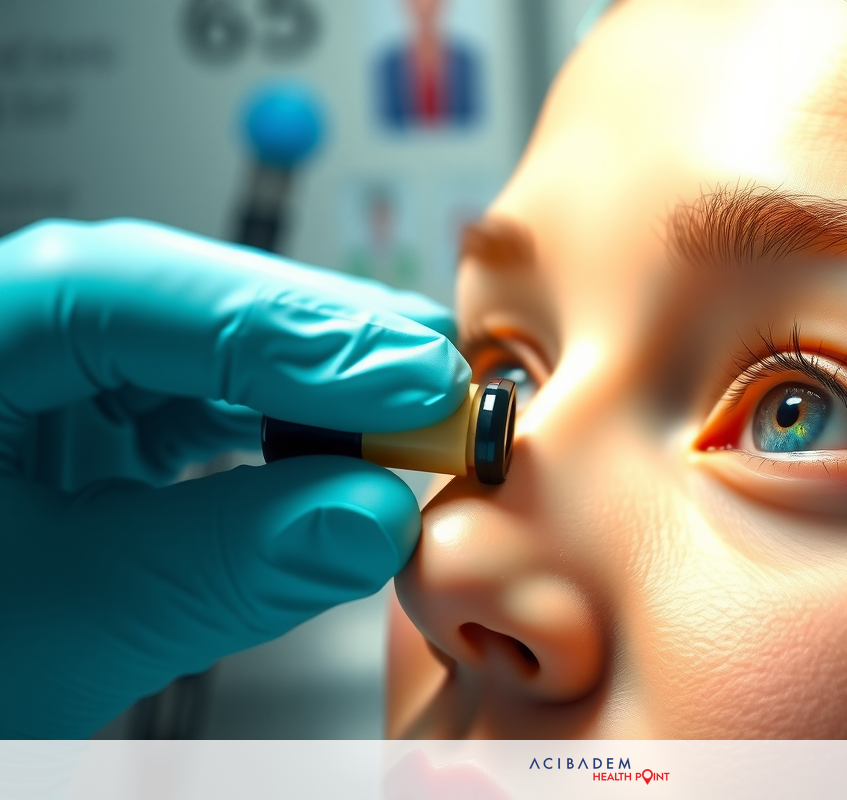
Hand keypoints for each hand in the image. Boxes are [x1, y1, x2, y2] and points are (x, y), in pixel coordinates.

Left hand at [0, 219, 470, 736]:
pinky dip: (296, 427)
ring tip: (416, 430)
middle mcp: (26, 324)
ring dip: (331, 392)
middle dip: (335, 353)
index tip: (416, 386)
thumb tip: (377, 519)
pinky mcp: (109, 409)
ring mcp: (69, 363)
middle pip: (204, 301)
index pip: (144, 295)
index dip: (296, 335)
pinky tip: (349, 453)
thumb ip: (227, 565)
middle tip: (445, 399)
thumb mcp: (72, 618)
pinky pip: (221, 396)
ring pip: (227, 344)